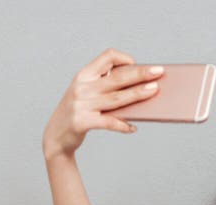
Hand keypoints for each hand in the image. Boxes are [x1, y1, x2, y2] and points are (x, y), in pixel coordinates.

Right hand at [41, 47, 163, 159]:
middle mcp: (82, 87)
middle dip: (141, 74)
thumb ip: (104, 86)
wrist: (55, 137)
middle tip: (159, 72)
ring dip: (138, 94)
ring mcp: (81, 104)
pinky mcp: (82, 122)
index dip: (124, 58)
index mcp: (84, 75)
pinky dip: (123, 125)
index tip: (135, 64)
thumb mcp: (85, 94)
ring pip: (117, 98)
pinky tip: (133, 127)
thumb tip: (137, 85)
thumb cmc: (77, 113)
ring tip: (154, 91)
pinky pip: (109, 122)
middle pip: (117, 77)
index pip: (107, 57)